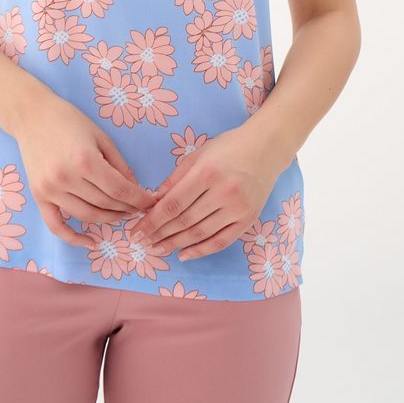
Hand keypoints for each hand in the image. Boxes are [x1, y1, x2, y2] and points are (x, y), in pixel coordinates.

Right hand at [15, 89, 156, 251]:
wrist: (32, 115)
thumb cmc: (69, 120)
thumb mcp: (100, 136)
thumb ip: (119, 164)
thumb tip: (134, 189)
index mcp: (85, 160)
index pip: (119, 189)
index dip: (138, 199)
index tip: (150, 203)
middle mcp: (67, 178)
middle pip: (105, 204)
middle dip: (126, 209)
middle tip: (139, 209)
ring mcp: (50, 190)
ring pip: (86, 216)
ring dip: (107, 220)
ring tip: (121, 216)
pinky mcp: (38, 196)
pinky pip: (56, 225)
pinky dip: (73, 238)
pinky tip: (90, 242)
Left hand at [132, 126, 278, 260]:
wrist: (266, 148)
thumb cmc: (228, 147)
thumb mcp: (197, 155)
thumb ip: (175, 179)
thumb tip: (153, 202)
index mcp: (207, 172)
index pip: (174, 203)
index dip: (153, 220)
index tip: (137, 230)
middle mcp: (224, 192)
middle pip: (185, 221)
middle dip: (160, 234)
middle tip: (142, 242)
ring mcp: (238, 208)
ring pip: (200, 234)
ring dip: (176, 244)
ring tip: (158, 249)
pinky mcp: (248, 219)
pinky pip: (221, 241)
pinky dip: (200, 251)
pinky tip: (183, 254)